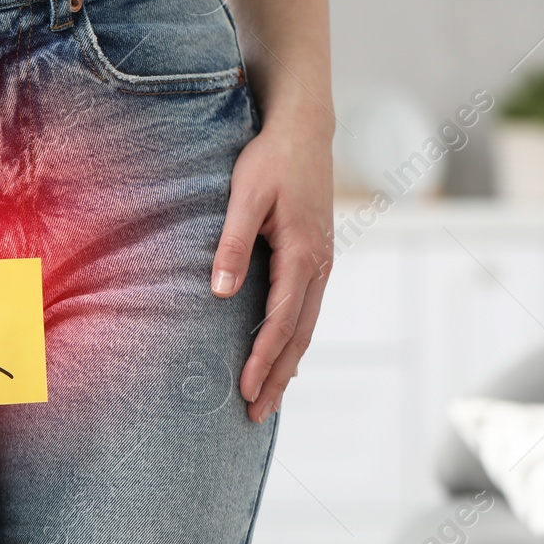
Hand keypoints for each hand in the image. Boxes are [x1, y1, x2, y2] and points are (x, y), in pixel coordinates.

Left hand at [210, 112, 333, 422]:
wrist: (305, 129)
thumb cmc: (271, 159)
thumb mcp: (245, 196)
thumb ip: (232, 243)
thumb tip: (220, 293)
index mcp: (304, 254)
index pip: (282, 321)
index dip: (263, 358)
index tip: (245, 389)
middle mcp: (320, 265)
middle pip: (299, 335)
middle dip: (277, 376)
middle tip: (256, 415)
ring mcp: (323, 263)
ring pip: (306, 326)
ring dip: (287, 363)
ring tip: (268, 398)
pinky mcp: (316, 257)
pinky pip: (307, 309)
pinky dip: (295, 339)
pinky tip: (283, 356)